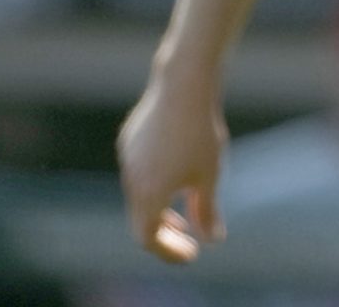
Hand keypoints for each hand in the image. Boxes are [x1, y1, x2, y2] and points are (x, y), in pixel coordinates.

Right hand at [117, 73, 227, 263]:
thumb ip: (208, 212)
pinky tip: (175, 172)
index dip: (169, 252)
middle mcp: (131, 179)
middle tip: (187, 238)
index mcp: (148, 195)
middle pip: (140, 220)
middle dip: (164, 234)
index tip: (191, 253)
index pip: (149, 239)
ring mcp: (127, 158)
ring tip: (183, 207)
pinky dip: (153, 184)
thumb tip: (212, 239)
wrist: (183, 84)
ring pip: (138, 195)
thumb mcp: (209, 176)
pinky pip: (137, 171)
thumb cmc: (200, 132)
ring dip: (158, 208)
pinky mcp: (128, 139)